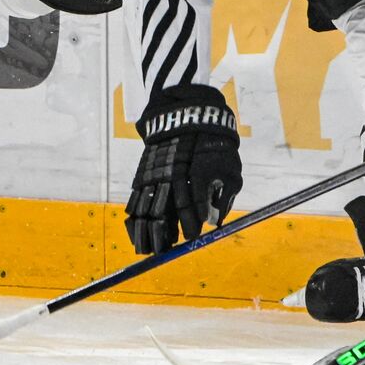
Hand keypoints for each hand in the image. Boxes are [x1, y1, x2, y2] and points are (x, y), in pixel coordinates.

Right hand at [125, 84, 241, 254]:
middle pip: (165, 210)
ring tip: (147, 250)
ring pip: (146, 208)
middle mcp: (171, 175)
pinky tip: (135, 233)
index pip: (192, 204)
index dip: (190, 222)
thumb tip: (215, 222)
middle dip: (164, 234)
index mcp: (195, 172)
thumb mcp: (230, 166)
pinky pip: (135, 200)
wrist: (187, 114)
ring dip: (145, 231)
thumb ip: (224, 194)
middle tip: (165, 251)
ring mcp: (154, 174)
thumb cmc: (214, 143)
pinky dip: (134, 219)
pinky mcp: (143, 173)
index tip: (191, 237)